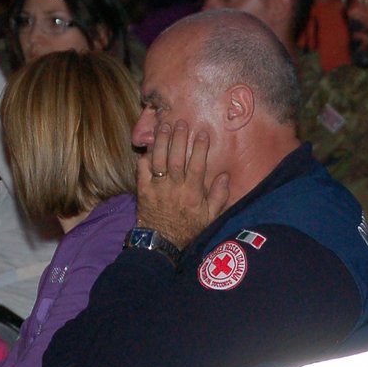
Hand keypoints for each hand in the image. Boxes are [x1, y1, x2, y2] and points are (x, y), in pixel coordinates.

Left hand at [137, 119, 230, 248]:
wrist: (162, 244)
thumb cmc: (188, 230)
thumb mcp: (210, 218)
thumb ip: (219, 197)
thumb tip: (225, 176)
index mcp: (192, 193)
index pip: (197, 166)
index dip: (200, 148)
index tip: (202, 134)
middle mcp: (174, 188)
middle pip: (177, 158)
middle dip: (179, 139)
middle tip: (181, 123)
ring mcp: (157, 188)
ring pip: (159, 160)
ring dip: (162, 142)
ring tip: (164, 126)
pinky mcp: (143, 190)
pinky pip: (142, 170)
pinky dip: (145, 157)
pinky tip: (149, 147)